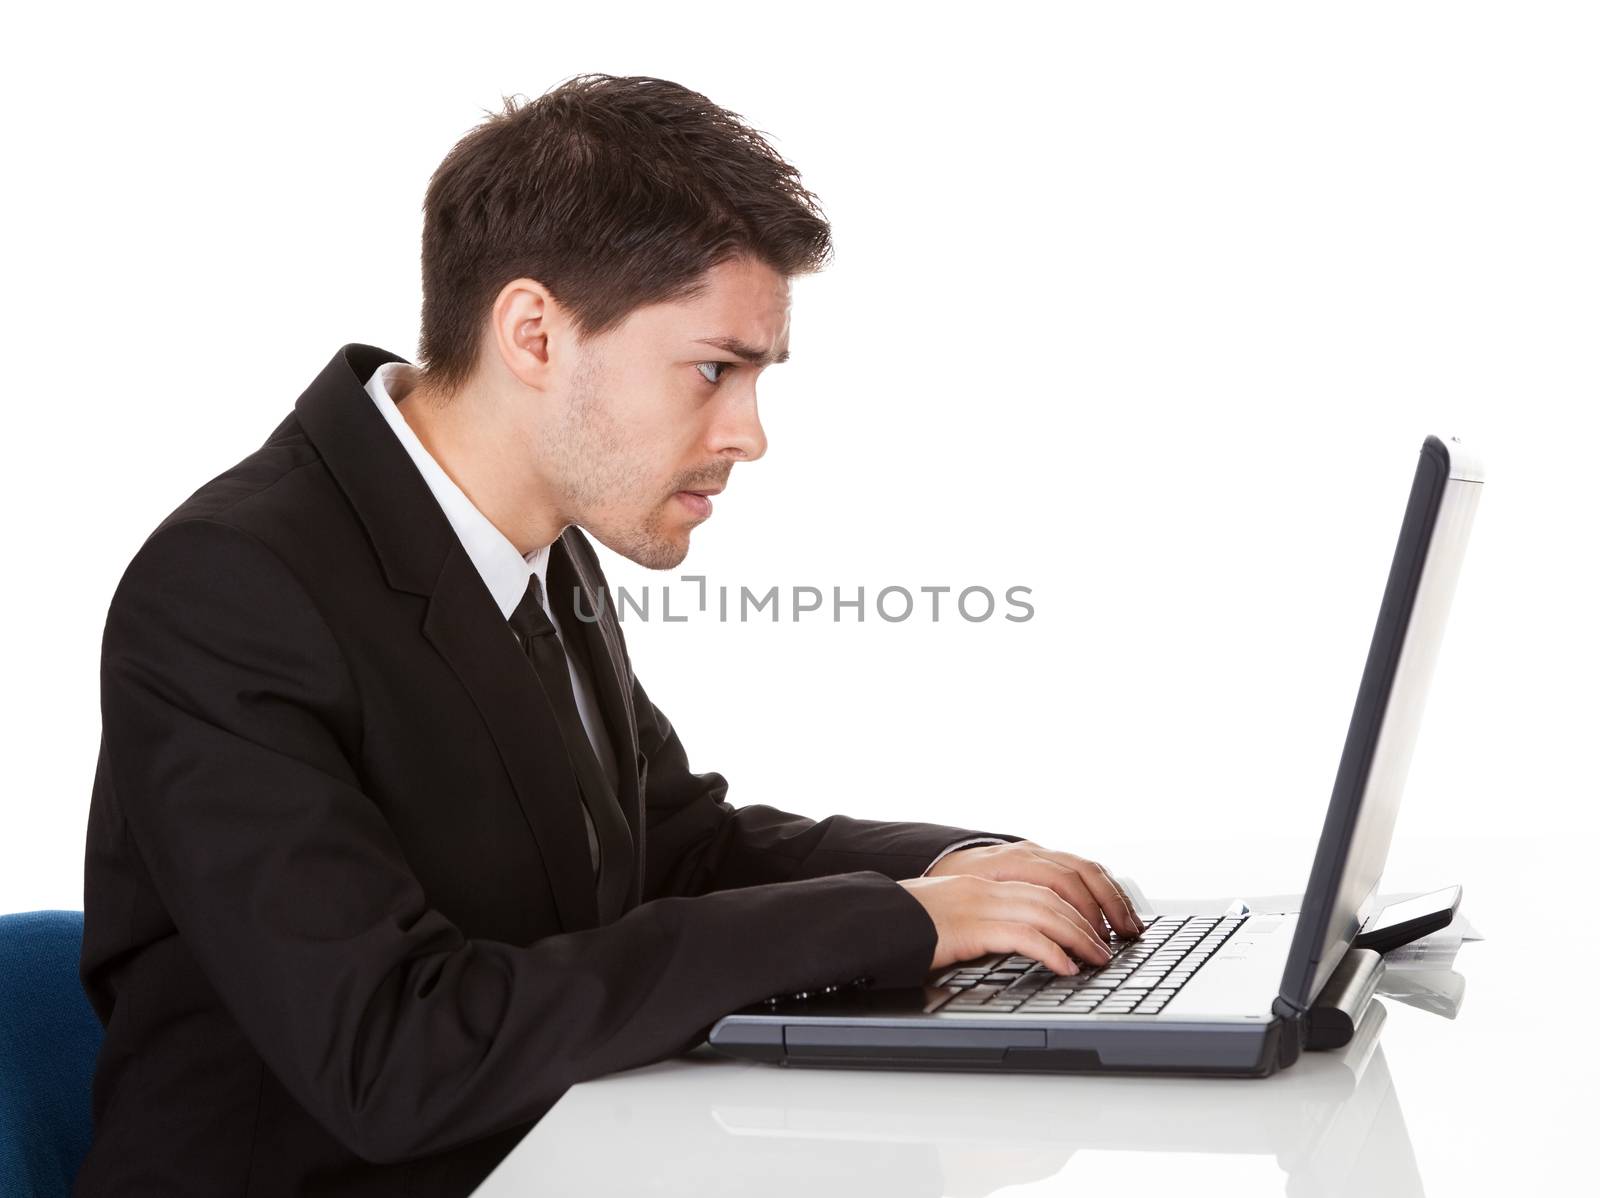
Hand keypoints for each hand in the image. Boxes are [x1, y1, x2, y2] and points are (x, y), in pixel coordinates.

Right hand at [900, 841, 1144, 975]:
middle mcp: (987, 886)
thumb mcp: (953, 916)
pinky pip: (1023, 936)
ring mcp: (979, 904)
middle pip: (1056, 893)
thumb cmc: (907, 924)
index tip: (1102, 923)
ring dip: (1080, 937)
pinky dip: (1051, 951)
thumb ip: (986, 921)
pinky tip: (1065, 967)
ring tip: (1098, 958)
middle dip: (1091, 919)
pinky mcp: (969, 927)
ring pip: (1047, 912)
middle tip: (1111, 945)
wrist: (873, 920)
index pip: (1048, 881)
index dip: (1081, 901)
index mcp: (986, 880)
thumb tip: (1022, 940)